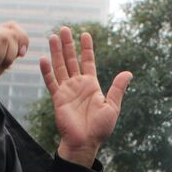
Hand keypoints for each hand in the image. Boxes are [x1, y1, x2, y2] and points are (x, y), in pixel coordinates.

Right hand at [40, 27, 131, 165]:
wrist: (85, 142)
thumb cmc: (100, 128)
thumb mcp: (112, 106)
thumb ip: (117, 89)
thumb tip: (128, 73)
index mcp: (91, 85)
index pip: (88, 61)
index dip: (86, 48)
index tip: (85, 33)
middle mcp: (78, 85)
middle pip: (71, 60)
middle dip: (68, 44)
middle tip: (64, 28)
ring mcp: (67, 90)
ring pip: (60, 66)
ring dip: (56, 52)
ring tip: (53, 37)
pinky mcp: (57, 98)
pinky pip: (51, 82)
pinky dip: (46, 71)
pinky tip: (43, 58)